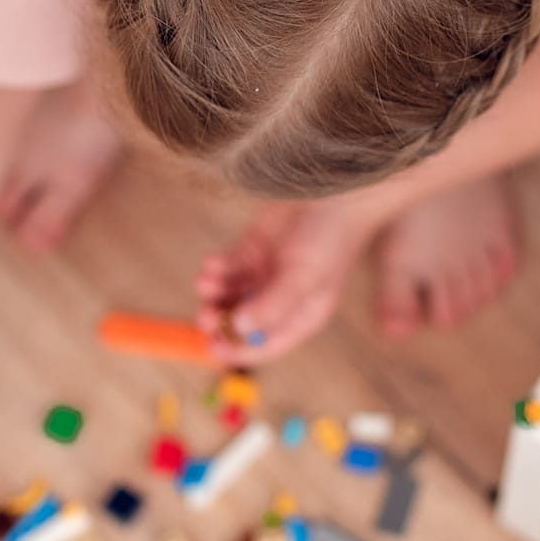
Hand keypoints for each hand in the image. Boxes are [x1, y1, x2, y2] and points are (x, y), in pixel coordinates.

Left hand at [194, 199, 380, 363]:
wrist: (332, 190)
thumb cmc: (328, 238)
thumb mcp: (304, 277)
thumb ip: (273, 305)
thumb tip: (239, 329)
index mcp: (300, 315)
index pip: (266, 345)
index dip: (239, 350)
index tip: (215, 347)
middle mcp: (280, 299)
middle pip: (240, 323)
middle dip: (220, 321)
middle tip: (207, 315)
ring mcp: (263, 275)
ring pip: (228, 296)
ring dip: (214, 294)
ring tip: (208, 281)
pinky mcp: (250, 250)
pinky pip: (225, 269)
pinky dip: (215, 269)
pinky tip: (214, 262)